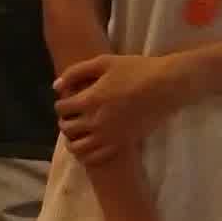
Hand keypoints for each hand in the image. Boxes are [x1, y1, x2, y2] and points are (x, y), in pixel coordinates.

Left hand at [54, 48, 175, 161]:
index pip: (62, 108)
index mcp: (89, 100)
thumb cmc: (136, 70)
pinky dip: (86, 154)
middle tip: (71, 116)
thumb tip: (56, 86)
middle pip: (67, 129)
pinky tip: (89, 146)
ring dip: (72, 141)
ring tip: (77, 133)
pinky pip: (95, 158)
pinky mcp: (121, 144)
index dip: (61, 104)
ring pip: (78, 148)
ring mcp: (108, 136)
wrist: (165, 86)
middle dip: (65, 121)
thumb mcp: (104, 62)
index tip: (67, 101)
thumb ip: (76, 72)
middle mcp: (95, 121)